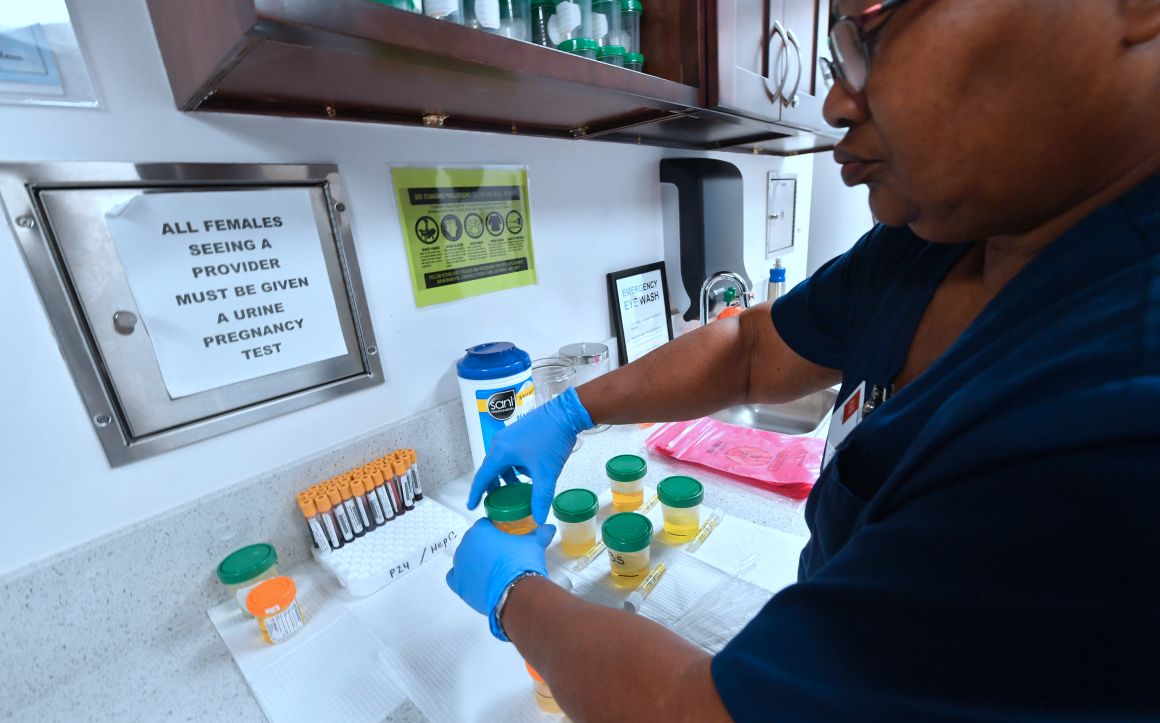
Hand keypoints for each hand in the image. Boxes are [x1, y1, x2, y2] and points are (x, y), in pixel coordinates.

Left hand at [445, 518, 555, 640]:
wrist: (516, 593)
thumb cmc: (521, 564)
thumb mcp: (534, 544)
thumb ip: (540, 533)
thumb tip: (548, 529)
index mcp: (480, 531)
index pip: (484, 524)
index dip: (495, 530)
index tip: (503, 537)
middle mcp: (465, 546)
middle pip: (474, 541)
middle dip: (485, 546)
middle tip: (501, 554)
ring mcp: (459, 566)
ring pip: (465, 558)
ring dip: (475, 561)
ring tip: (492, 569)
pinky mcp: (458, 585)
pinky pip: (455, 577)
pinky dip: (464, 577)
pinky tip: (476, 579)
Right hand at [468, 386, 592, 522]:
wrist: (566, 413)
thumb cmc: (553, 439)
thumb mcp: (546, 473)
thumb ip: (541, 498)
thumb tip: (539, 519)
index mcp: (501, 453)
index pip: (483, 477)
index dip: (476, 493)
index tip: (471, 505)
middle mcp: (500, 443)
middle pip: (490, 469)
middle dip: (493, 486)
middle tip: (497, 501)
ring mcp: (508, 436)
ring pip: (501, 461)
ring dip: (506, 476)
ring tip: (516, 488)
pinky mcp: (518, 433)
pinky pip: (509, 453)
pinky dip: (514, 466)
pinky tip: (528, 473)